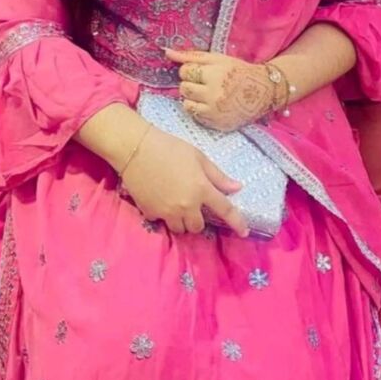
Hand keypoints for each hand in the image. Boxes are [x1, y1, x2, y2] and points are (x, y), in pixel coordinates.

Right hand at [121, 126, 248, 236]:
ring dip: (181, 221)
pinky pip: (160, 221)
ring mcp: (167, 211)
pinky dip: (162, 214)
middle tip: (191, 204)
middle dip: (197, 219)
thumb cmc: (170, 148)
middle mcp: (186, 205)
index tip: (244, 232)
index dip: (237, 222)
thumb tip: (237, 188)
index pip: (224, 210)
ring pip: (180, 228)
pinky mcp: (150, 213)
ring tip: (175, 204)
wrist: (136, 148)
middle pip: (198, 227)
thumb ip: (217, 176)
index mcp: (201, 189)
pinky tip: (158, 199)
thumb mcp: (198, 157)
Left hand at [165, 48, 274, 131]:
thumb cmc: (238, 71)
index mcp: (214, 75)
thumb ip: (191, 56)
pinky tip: (212, 104)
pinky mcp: (218, 125)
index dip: (191, 70)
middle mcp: (214, 95)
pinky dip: (201, 110)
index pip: (184, 72)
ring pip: (187, 105)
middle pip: (184, 89)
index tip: (202, 72)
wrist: (263, 91)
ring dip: (193, 98)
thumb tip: (167, 52)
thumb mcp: (217, 58)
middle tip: (205, 83)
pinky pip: (197, 117)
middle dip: (191, 84)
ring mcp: (215, 112)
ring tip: (207, 94)